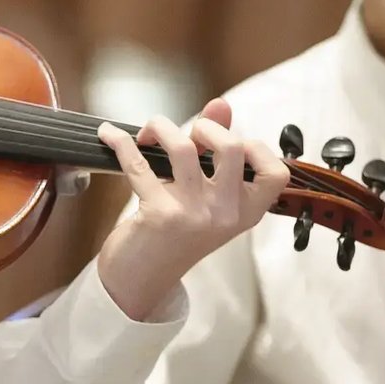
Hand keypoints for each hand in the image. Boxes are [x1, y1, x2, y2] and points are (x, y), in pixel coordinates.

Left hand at [94, 98, 288, 319]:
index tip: (230, 142)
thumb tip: (221, 104)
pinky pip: (139, 164)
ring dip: (161, 127)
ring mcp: (193, 215)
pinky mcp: (158, 214)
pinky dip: (120, 142)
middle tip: (187, 136)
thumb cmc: (176, 232)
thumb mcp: (205, 198)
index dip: (256, 148)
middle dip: (206, 127)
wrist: (142, 279)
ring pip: (182, 148)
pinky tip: (109, 134)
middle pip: (231, 148)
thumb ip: (216, 153)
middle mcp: (225, 214)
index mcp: (245, 212)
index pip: (275, 174)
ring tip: (149, 133)